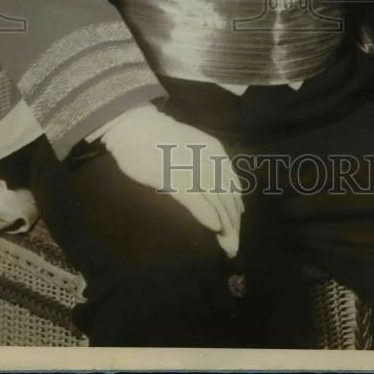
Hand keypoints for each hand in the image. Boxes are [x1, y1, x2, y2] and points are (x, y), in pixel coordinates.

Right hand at [97, 104, 244, 256]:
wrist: (137, 126)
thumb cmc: (162, 139)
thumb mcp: (193, 149)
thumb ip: (207, 166)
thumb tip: (217, 190)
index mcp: (216, 152)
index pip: (232, 187)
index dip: (236, 209)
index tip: (237, 227)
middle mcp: (210, 160)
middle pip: (227, 198)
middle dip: (233, 223)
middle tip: (234, 247)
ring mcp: (193, 168)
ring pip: (216, 202)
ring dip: (225, 226)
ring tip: (229, 246)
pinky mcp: (175, 177)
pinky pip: (197, 200)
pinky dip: (208, 216)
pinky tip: (215, 228)